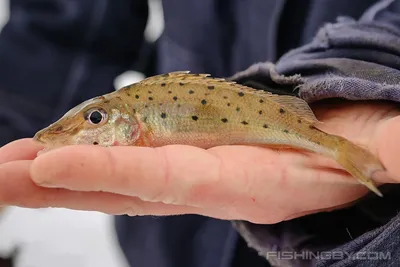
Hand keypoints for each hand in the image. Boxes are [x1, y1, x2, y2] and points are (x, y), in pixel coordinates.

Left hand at [0, 99, 398, 223]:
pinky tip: (48, 157)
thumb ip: (383, 153)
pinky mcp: (178, 158)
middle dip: (56, 182)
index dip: (115, 172)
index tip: (48, 166)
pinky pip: (123, 162)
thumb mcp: (369, 155)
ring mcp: (185, 171)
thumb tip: (398, 156)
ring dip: (57, 171)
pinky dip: (83, 161)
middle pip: (123, 186)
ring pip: (113, 176)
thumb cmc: (343, 154)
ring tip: (3, 165)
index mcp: (249, 181)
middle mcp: (206, 182)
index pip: (173, 179)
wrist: (319, 153)